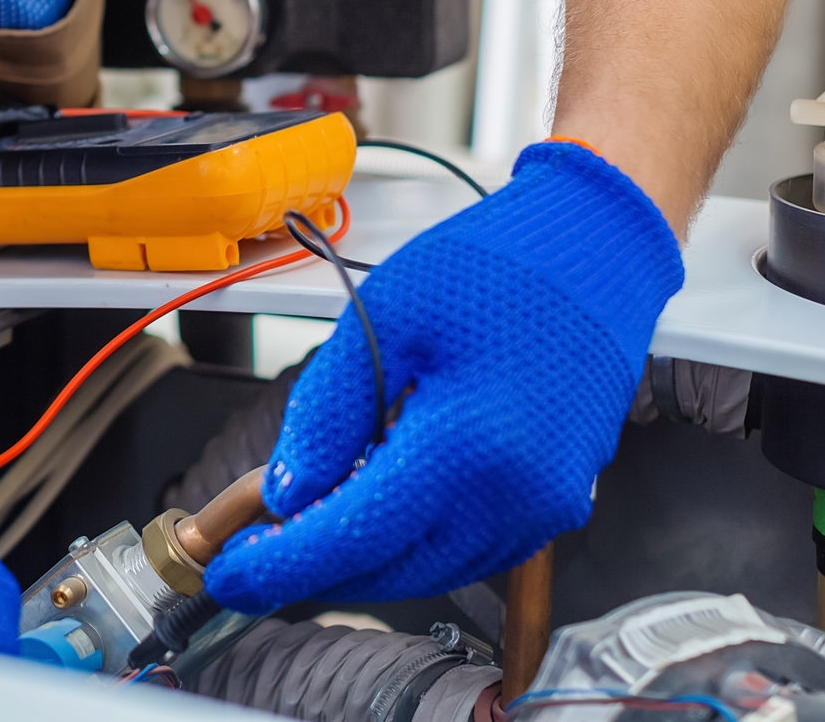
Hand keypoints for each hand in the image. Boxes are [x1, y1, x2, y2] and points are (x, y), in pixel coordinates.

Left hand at [204, 139, 682, 610]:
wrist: (596, 249)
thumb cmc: (495, 265)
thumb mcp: (384, 316)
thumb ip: (327, 411)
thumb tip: (286, 489)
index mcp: (467, 447)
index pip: (353, 539)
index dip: (282, 566)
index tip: (229, 575)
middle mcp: (515, 496)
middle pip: (390, 570)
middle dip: (313, 570)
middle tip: (249, 552)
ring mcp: (543, 508)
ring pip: (429, 571)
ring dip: (362, 561)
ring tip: (303, 525)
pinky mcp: (557, 503)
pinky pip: (469, 550)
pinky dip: (412, 543)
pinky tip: (374, 506)